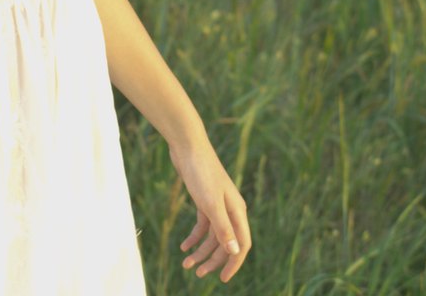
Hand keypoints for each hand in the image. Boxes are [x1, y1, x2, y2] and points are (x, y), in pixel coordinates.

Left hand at [169, 140, 251, 282]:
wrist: (188, 147)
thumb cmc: (201, 173)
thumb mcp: (210, 204)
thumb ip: (223, 228)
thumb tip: (234, 252)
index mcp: (237, 211)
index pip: (242, 244)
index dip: (234, 263)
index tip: (223, 279)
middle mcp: (231, 210)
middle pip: (227, 243)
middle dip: (214, 260)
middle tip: (197, 274)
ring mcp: (217, 206)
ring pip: (213, 236)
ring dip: (201, 251)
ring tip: (186, 264)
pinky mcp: (205, 201)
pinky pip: (203, 226)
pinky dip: (194, 237)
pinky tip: (183, 246)